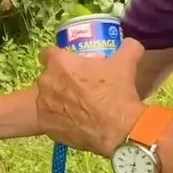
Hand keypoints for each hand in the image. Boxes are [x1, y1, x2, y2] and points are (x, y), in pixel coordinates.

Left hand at [36, 37, 146, 156]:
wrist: (117, 129)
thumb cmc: (117, 92)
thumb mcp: (126, 63)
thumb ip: (127, 47)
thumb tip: (130, 43)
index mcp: (60, 63)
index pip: (48, 53)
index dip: (57, 58)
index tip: (68, 65)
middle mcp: (46, 81)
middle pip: (47, 77)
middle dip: (58, 80)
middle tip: (77, 88)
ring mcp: (43, 104)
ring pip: (44, 98)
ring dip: (55, 100)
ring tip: (73, 107)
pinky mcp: (44, 124)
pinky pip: (47, 119)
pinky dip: (56, 120)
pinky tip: (70, 123)